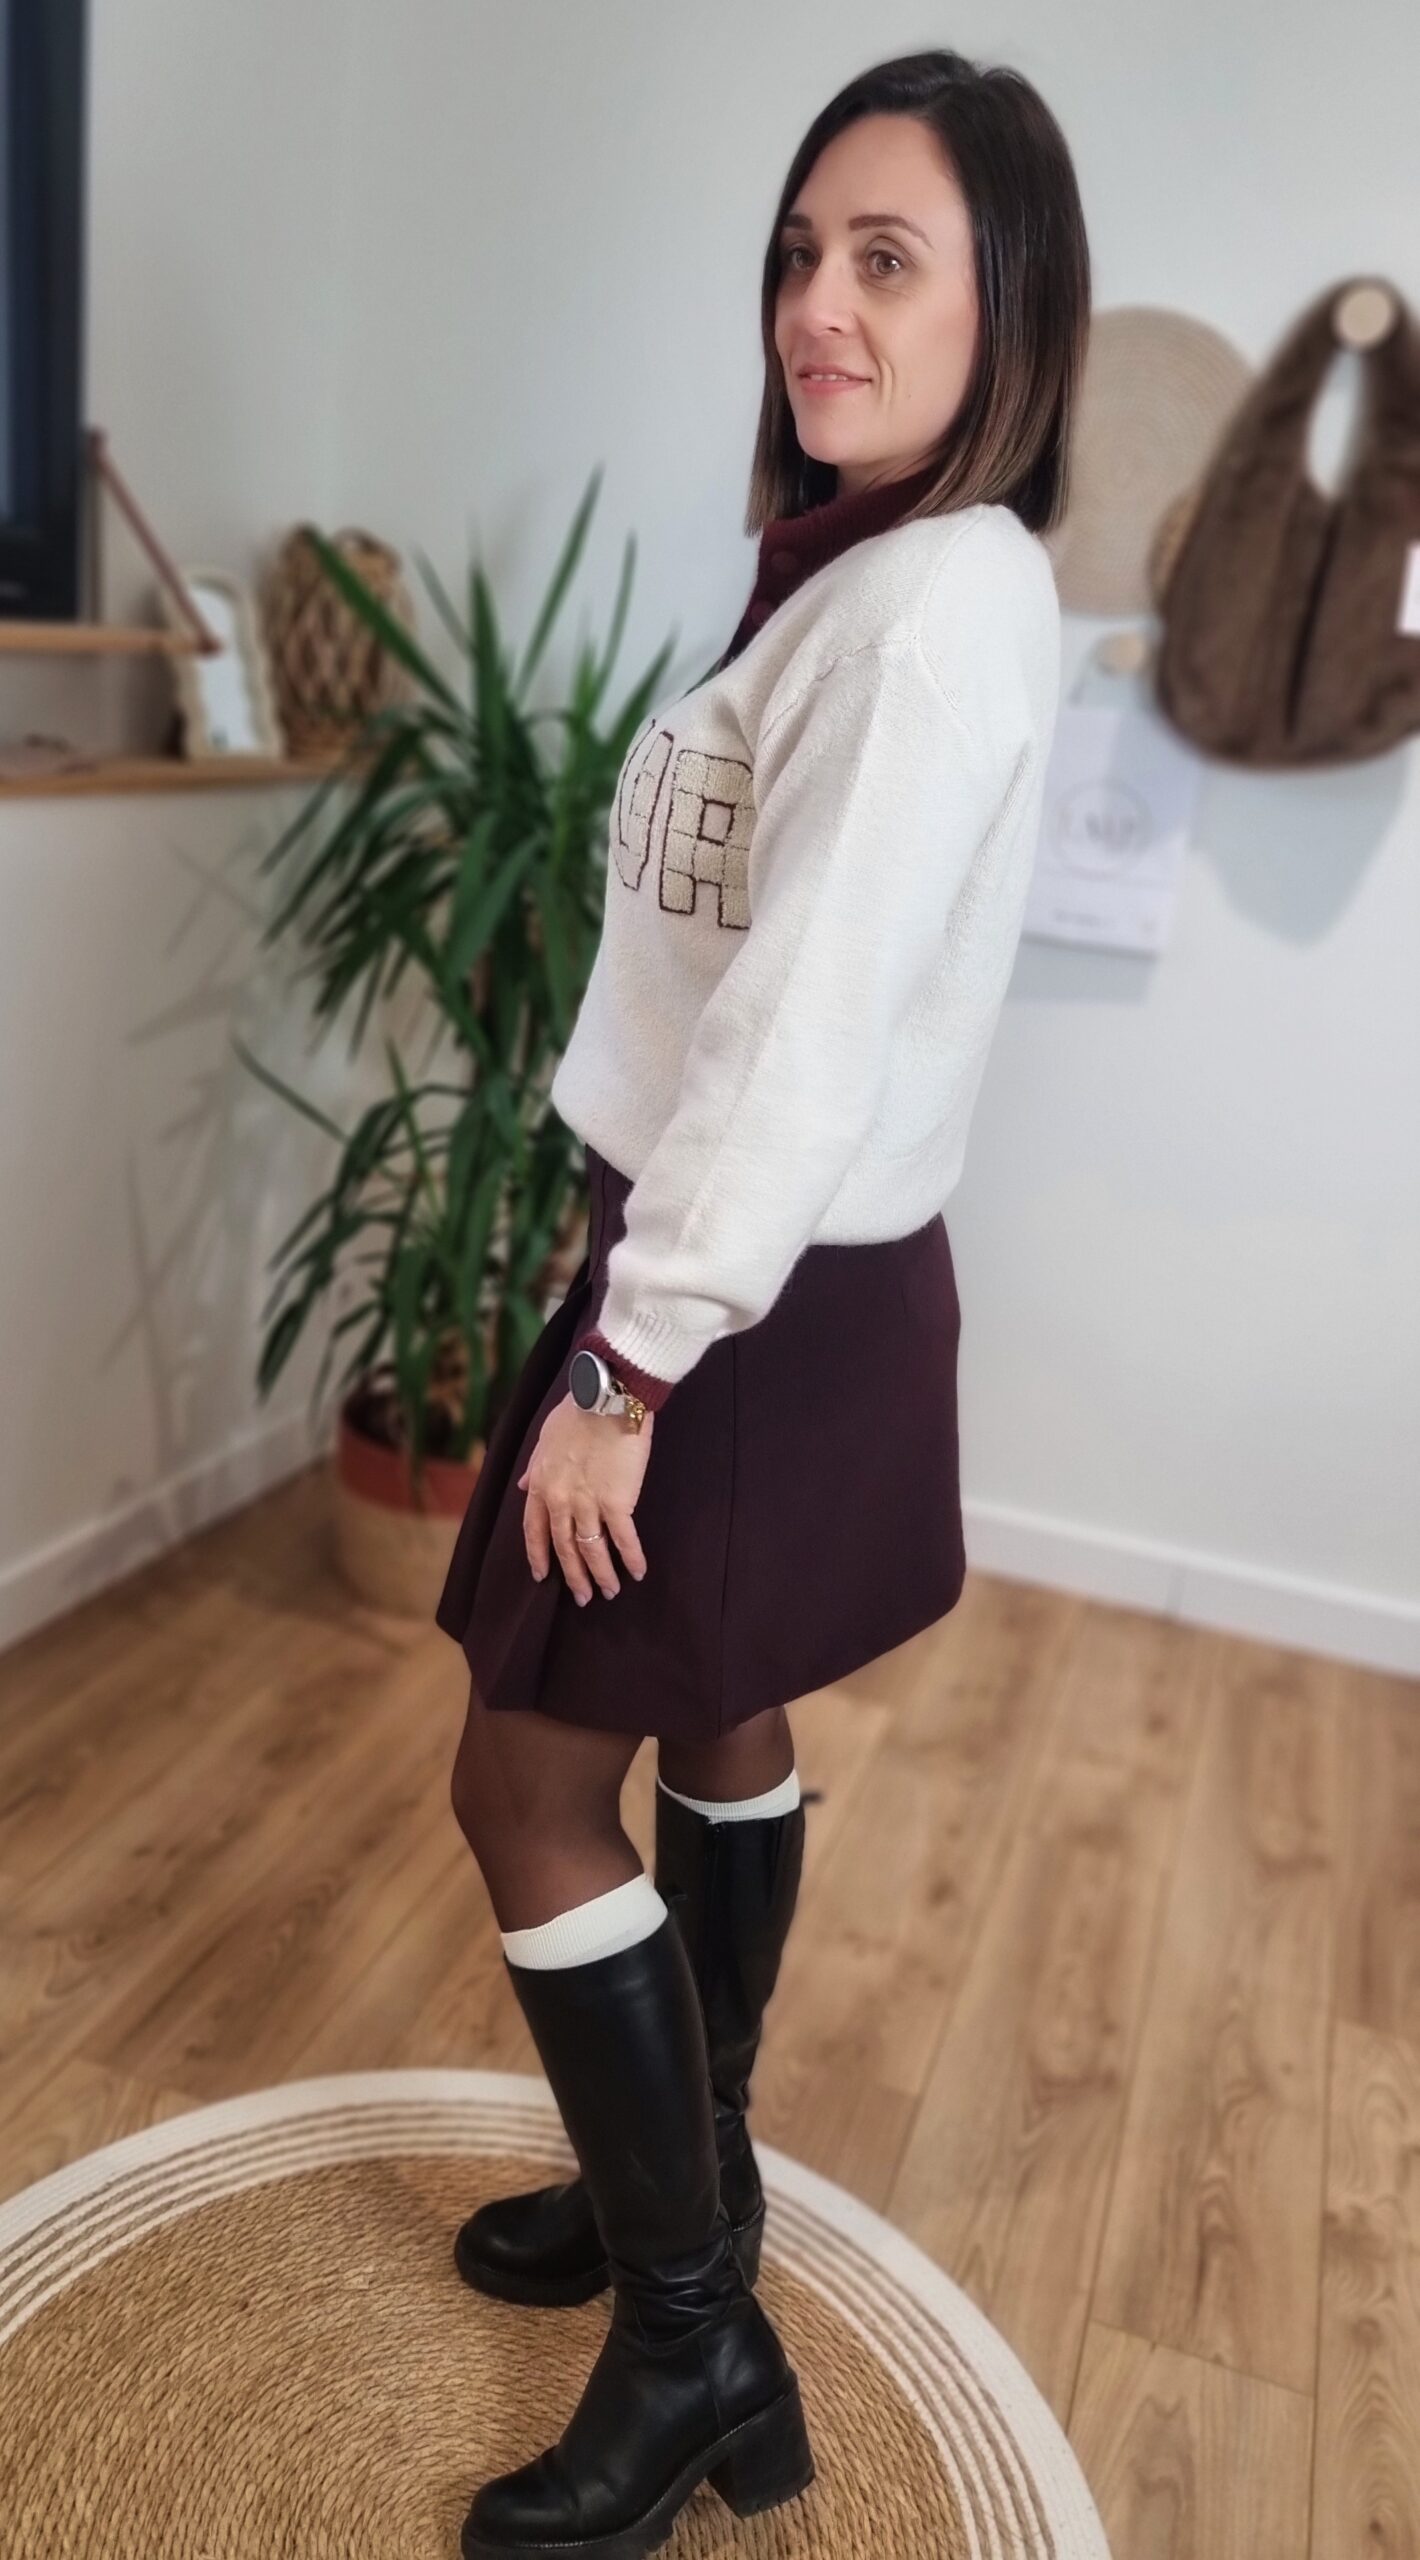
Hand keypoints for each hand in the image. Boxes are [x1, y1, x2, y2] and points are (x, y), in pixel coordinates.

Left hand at [517, 1391, 653, 1602]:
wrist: (606, 1399)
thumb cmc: (577, 1412)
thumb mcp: (544, 1439)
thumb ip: (533, 1468)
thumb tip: (523, 1487)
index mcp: (541, 1485)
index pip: (534, 1531)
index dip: (539, 1556)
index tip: (542, 1575)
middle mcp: (561, 1501)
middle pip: (565, 1548)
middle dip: (573, 1576)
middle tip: (582, 1597)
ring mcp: (588, 1504)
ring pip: (592, 1551)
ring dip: (601, 1576)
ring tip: (609, 1592)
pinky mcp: (618, 1503)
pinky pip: (623, 1539)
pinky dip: (630, 1559)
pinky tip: (637, 1573)